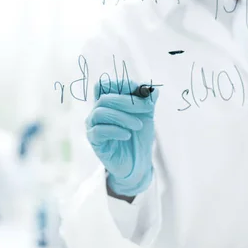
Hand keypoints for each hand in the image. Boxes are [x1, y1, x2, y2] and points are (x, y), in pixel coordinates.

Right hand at [85, 78, 157, 196]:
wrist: (138, 162)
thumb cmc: (139, 136)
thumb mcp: (147, 116)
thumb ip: (148, 102)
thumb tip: (153, 89)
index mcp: (108, 101)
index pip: (105, 85)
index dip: (122, 84)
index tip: (141, 90)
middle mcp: (98, 111)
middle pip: (105, 97)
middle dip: (127, 101)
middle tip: (147, 107)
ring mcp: (93, 125)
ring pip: (101, 112)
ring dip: (123, 116)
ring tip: (138, 125)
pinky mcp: (94, 140)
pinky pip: (99, 131)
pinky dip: (115, 130)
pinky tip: (127, 135)